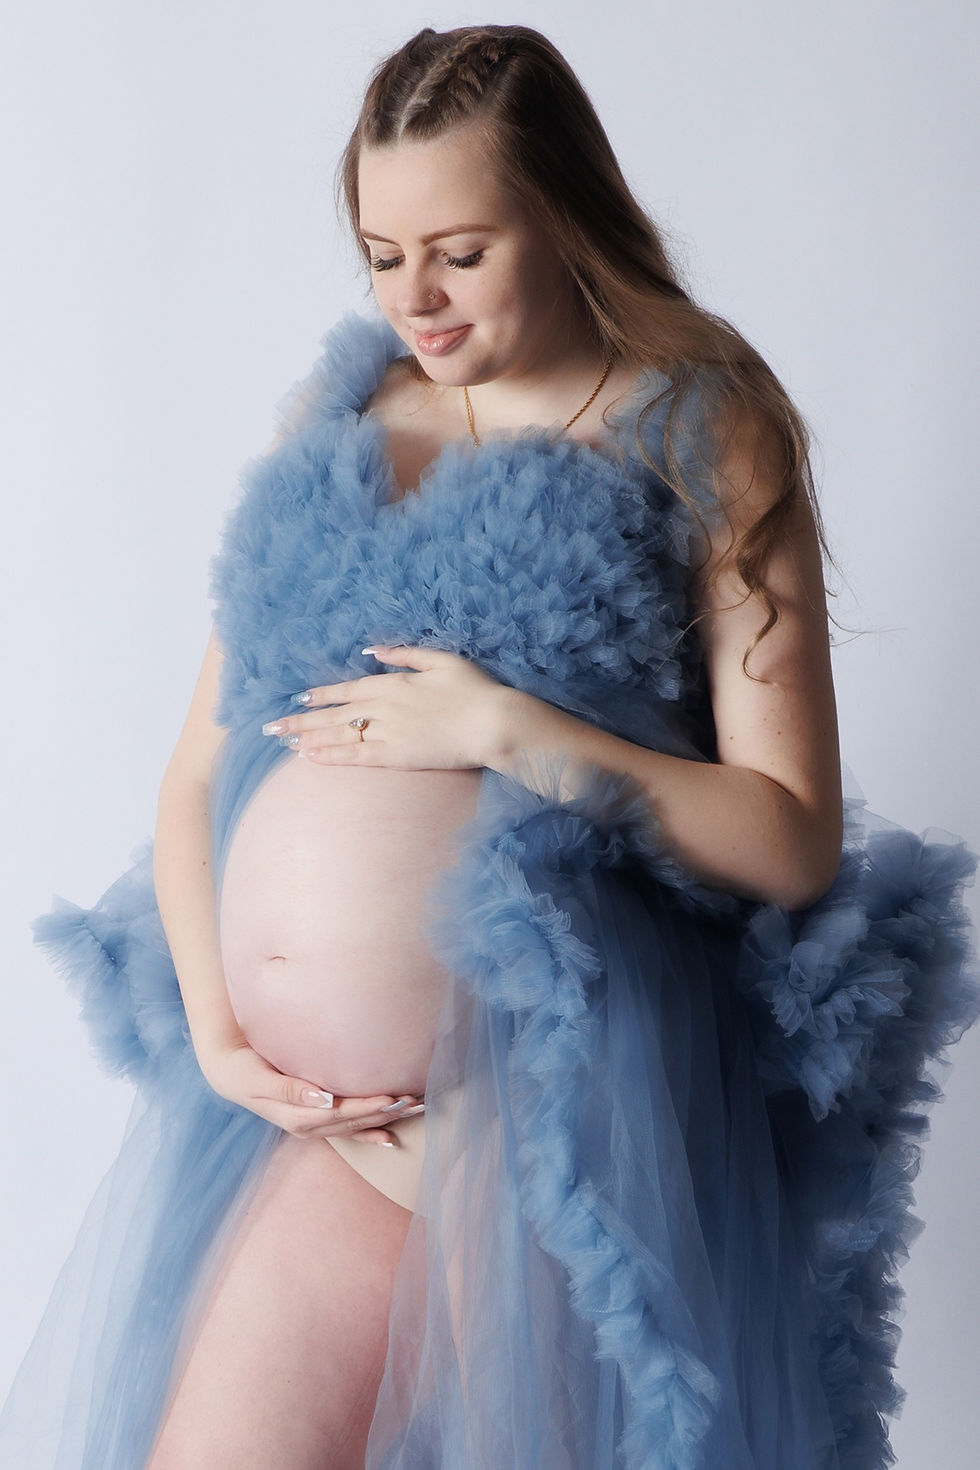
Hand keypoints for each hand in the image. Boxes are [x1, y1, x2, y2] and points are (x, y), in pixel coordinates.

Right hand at [197, 1036, 424, 1147]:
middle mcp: (309, 1126)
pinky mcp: (317, 1120)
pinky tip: (391, 1138)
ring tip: (414, 1110)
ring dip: (385, 1120)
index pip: (340, 1114)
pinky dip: (370, 1134)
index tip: (391, 1097)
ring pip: (355, 1128)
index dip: (366, 1107)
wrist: (231, 1076)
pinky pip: (348, 1131)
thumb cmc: (245, 1071)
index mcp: (297, 1117)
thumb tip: (322, 1099)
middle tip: (415, 1101)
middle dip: (385, 1113)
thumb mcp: (259, 1079)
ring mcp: (314, 1126)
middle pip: (354, 1123)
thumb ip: (289, 1089)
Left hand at [260, 644, 513, 769]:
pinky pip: (356, 757)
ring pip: (338, 736)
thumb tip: (374, 652)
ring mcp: (387, 734)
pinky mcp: (396, 757)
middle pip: (333, 714)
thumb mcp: (441, 660)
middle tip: (272, 727)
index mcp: (392, 684)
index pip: (346, 689)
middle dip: (301, 720)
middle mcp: (383, 708)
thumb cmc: (474, 691)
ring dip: (309, 739)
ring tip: (285, 743)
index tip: (299, 697)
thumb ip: (405, 655)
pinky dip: (331, 757)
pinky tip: (311, 758)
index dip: (321, 694)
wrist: (492, 724)